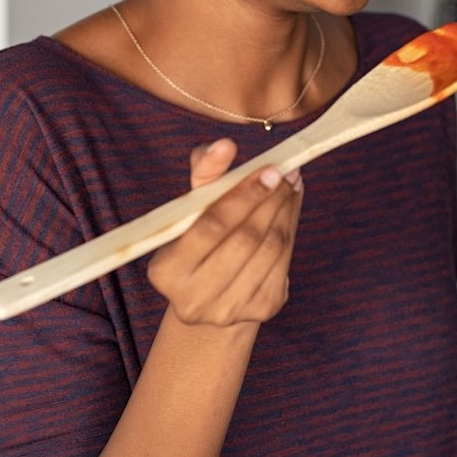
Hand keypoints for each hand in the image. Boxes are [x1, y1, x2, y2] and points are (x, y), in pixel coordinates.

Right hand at [146, 138, 302, 326]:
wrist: (212, 292)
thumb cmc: (199, 238)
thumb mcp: (191, 208)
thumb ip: (204, 173)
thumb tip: (224, 146)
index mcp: (166, 271)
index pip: (211, 226)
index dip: (243, 196)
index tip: (269, 168)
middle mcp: (193, 300)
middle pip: (244, 239)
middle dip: (270, 200)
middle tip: (287, 171)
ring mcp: (229, 310)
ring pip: (269, 249)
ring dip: (285, 211)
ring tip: (290, 184)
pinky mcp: (261, 310)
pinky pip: (283, 262)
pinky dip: (290, 230)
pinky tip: (289, 209)